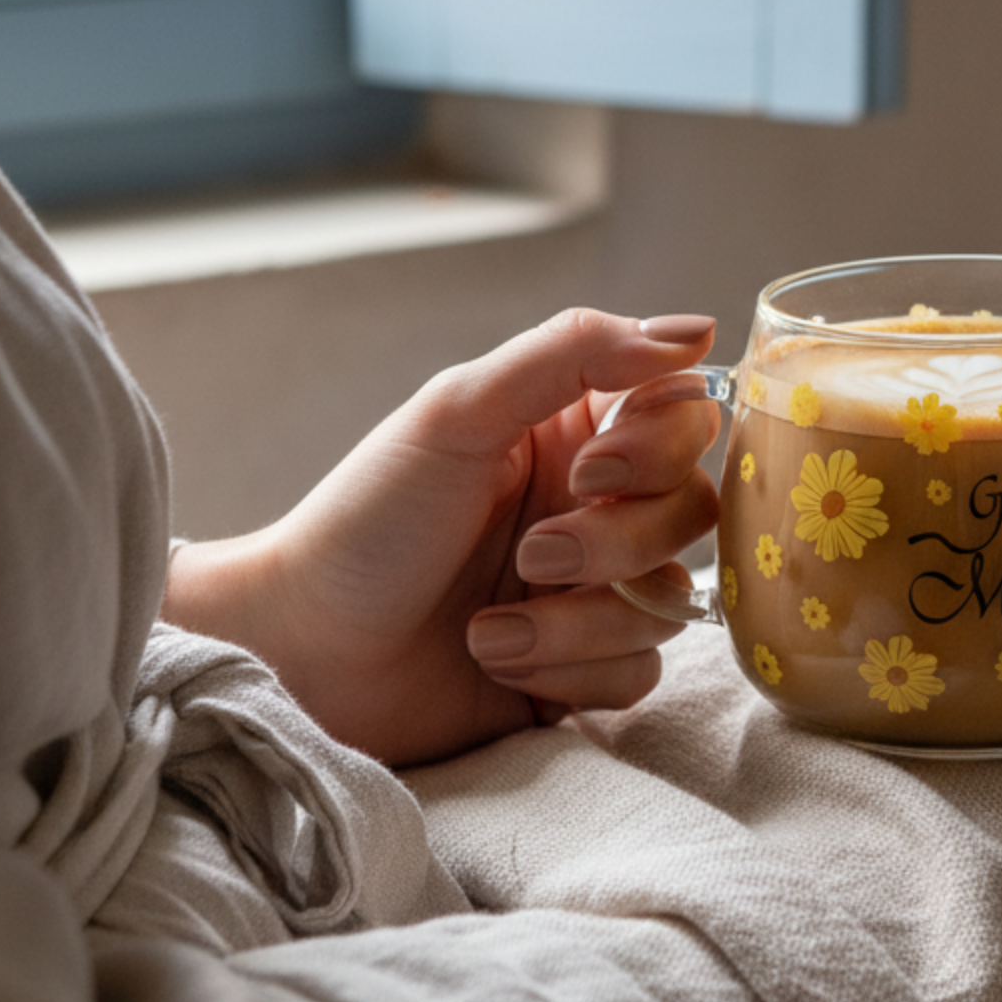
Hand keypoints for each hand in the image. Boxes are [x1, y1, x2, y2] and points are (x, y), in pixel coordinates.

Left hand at [162, 310, 721, 766]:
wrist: (304, 651)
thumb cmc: (368, 520)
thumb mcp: (461, 411)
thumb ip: (575, 352)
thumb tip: (697, 329)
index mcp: (572, 432)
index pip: (686, 416)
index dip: (659, 449)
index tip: (587, 471)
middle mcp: (594, 506)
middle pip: (693, 511)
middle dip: (613, 544)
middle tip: (530, 555)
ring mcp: (592, 591)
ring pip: (667, 599)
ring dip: (577, 622)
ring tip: (487, 630)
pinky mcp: (581, 669)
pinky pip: (638, 671)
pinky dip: (566, 671)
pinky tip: (495, 661)